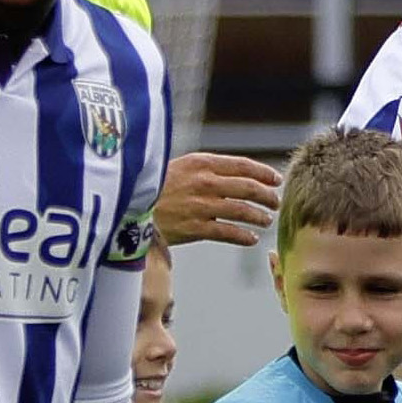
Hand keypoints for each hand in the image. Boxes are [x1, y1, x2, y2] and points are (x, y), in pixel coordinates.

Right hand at [153, 152, 282, 249]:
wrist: (126, 206)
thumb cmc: (153, 187)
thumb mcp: (179, 166)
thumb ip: (206, 169)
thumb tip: (237, 175)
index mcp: (201, 163)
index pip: (243, 165)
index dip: (264, 173)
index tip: (275, 180)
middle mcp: (204, 182)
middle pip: (248, 188)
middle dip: (267, 196)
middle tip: (275, 202)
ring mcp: (201, 206)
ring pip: (242, 211)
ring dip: (259, 216)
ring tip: (266, 220)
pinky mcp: (195, 228)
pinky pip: (228, 233)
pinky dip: (243, 236)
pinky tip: (251, 239)